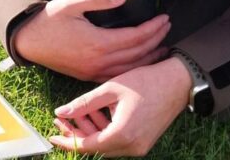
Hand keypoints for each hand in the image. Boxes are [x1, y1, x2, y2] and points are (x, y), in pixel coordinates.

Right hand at [12, 0, 170, 81]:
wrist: (28, 40)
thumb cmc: (48, 21)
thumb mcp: (70, 3)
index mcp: (97, 43)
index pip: (134, 38)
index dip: (152, 28)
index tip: (164, 18)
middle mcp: (98, 62)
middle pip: (137, 54)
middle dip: (156, 41)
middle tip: (168, 28)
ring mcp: (93, 72)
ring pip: (130, 69)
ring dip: (149, 58)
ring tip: (163, 48)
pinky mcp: (88, 76)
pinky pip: (118, 76)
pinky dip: (133, 69)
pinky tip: (140, 63)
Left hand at [49, 57, 191, 156]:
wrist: (178, 82)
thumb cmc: (146, 81)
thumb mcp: (111, 89)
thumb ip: (84, 103)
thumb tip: (61, 112)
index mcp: (122, 134)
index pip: (87, 146)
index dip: (67, 141)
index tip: (52, 135)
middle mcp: (132, 146)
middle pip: (96, 148)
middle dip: (76, 134)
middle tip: (61, 119)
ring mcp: (139, 146)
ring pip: (106, 145)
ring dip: (89, 131)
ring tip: (76, 113)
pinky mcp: (143, 141)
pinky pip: (117, 141)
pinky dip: (103, 130)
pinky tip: (94, 113)